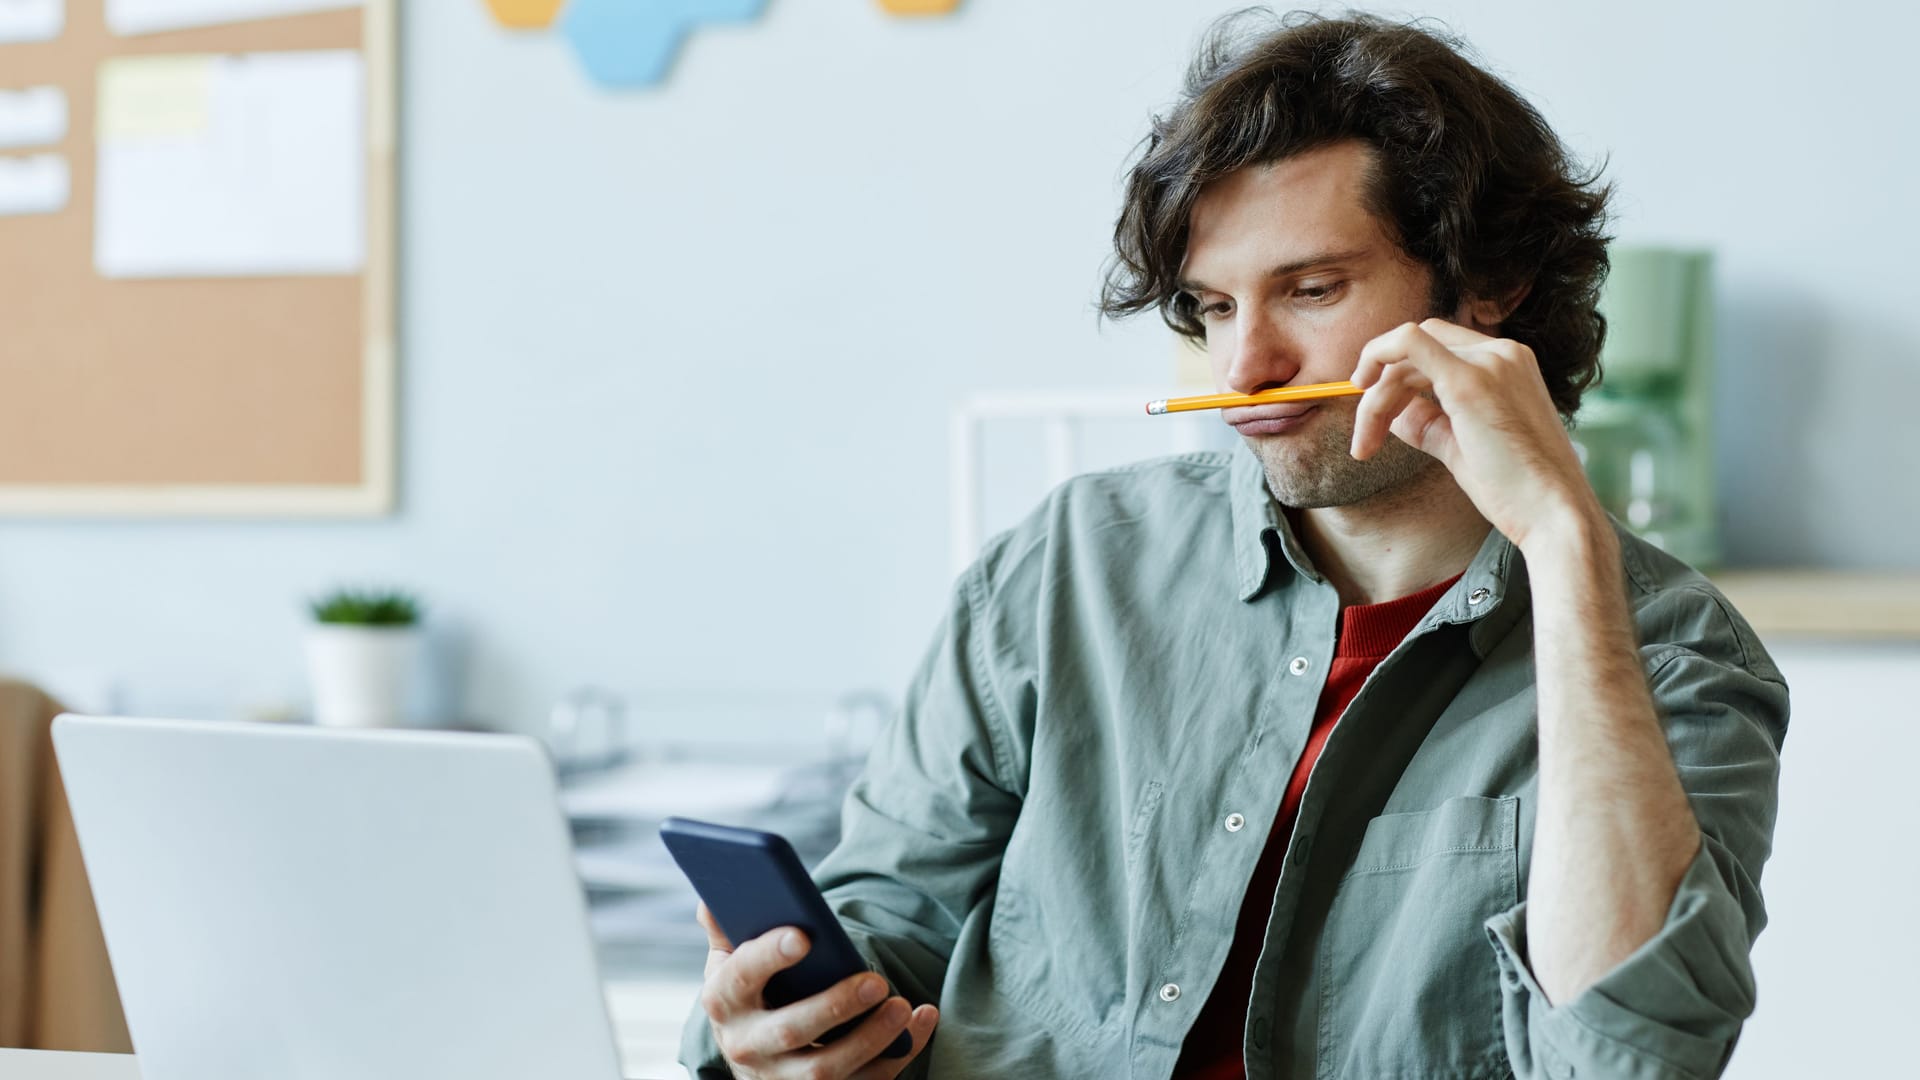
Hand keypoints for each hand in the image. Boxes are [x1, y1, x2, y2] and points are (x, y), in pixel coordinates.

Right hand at [696, 902, 939, 1079]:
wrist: (753, 1059)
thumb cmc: (749, 996)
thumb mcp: (729, 964)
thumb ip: (726, 929)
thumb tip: (713, 893)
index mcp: (724, 1002)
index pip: (743, 977)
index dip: (769, 955)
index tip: (804, 935)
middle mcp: (748, 1046)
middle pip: (791, 1030)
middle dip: (834, 1006)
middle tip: (876, 980)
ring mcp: (784, 1078)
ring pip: (827, 1069)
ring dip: (870, 1039)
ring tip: (903, 1005)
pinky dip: (898, 1054)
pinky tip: (922, 1022)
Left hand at [1350, 318, 1605, 551]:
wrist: (1554, 514)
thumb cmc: (1516, 490)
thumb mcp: (1464, 447)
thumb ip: (1430, 424)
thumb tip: (1394, 415)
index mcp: (1507, 365)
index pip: (1437, 351)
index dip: (1399, 379)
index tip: (1379, 416)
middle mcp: (1501, 353)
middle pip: (1416, 351)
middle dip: (1381, 390)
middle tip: (1365, 440)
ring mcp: (1488, 362)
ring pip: (1406, 354)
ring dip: (1376, 398)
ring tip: (1365, 445)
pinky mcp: (1469, 381)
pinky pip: (1408, 343)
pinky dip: (1377, 355)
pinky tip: (1363, 390)